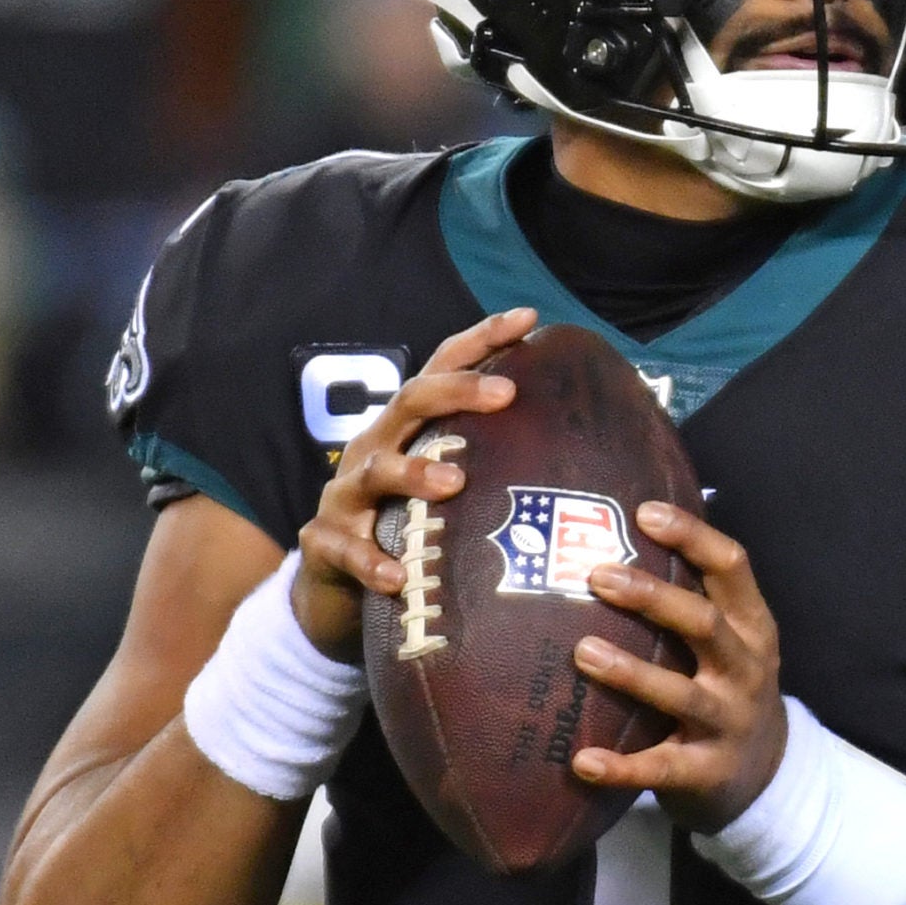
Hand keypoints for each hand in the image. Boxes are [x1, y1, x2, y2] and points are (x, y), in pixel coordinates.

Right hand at [291, 308, 536, 659]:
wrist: (332, 587)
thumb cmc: (405, 528)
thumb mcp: (444, 488)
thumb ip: (491, 464)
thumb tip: (580, 450)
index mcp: (406, 428)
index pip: (442, 369)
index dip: (481, 340)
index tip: (529, 317)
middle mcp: (374, 449)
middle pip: (410, 403)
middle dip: (457, 392)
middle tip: (507, 394)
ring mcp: (345, 496)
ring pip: (377, 472)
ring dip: (415, 473)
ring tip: (454, 483)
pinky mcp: (325, 544)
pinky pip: (346, 550)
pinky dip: (371, 563)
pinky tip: (397, 578)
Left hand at [571, 503, 785, 831]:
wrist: (767, 776)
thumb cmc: (729, 687)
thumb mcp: (734, 638)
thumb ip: (698, 593)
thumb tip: (637, 518)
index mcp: (753, 627)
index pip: (732, 568)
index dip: (693, 536)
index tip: (644, 513)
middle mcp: (746, 670)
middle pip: (704, 624)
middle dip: (653, 597)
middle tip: (598, 575)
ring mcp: (729, 723)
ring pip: (681, 695)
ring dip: (631, 673)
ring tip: (583, 652)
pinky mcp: (706, 773)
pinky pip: (661, 769)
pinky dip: (621, 767)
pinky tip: (581, 760)